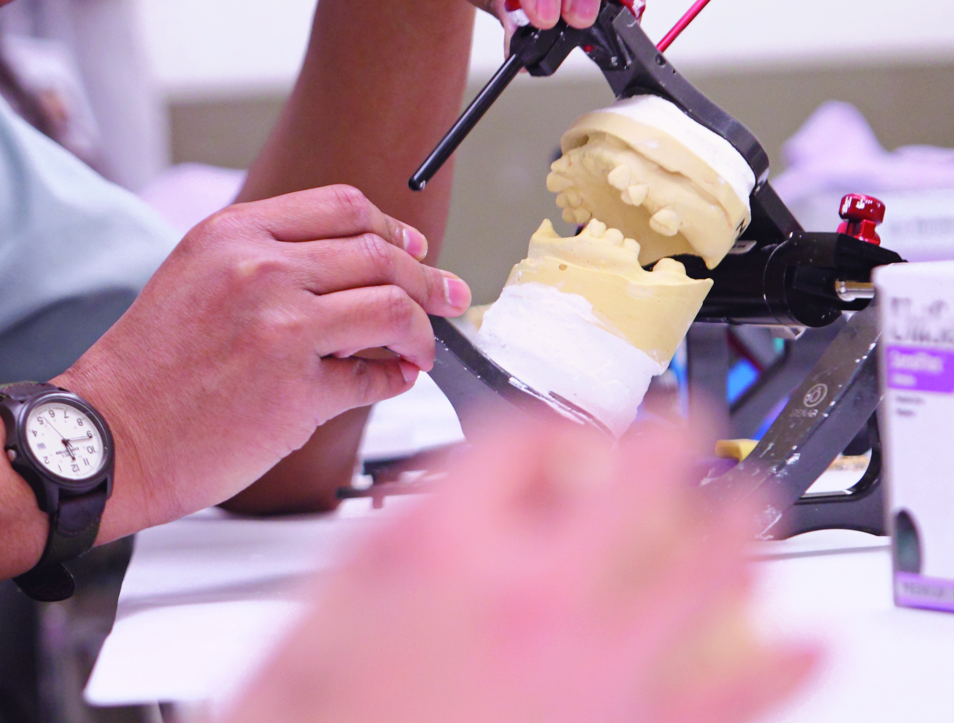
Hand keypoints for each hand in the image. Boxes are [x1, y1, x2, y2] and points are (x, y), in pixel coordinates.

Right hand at [61, 185, 469, 535]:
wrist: (109, 437)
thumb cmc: (146, 371)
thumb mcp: (194, 280)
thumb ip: (265, 264)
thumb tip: (352, 273)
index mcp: (232, 235)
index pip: (343, 206)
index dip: (391, 226)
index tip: (413, 247)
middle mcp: (259, 270)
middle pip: (381, 253)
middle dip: (427, 278)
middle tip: (446, 295)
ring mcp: (281, 327)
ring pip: (394, 307)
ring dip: (422, 329)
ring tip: (420, 347)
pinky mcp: (298, 390)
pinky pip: (376, 375)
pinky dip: (395, 377)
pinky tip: (390, 380)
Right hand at [225, 419, 819, 722]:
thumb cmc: (314, 714)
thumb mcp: (324, 600)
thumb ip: (394, 537)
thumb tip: (442, 503)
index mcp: (443, 546)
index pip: (521, 442)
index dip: (546, 423)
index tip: (555, 434)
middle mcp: (531, 595)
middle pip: (635, 481)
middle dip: (669, 439)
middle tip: (683, 424)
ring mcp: (592, 668)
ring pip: (700, 573)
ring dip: (736, 525)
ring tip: (751, 504)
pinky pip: (725, 698)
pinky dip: (776, 668)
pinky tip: (803, 645)